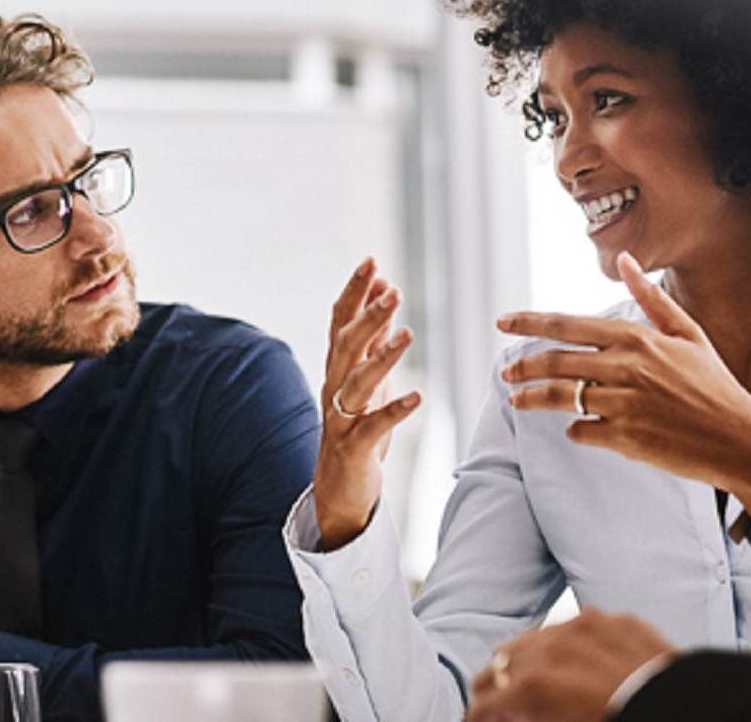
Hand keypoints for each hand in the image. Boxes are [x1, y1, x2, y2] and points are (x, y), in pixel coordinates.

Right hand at [314, 258, 419, 549]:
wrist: (338, 488)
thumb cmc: (356, 427)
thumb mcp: (367, 378)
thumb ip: (374, 337)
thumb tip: (384, 292)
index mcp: (337, 368)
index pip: (340, 322)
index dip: (354, 292)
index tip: (371, 262)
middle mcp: (333, 387)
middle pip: (345, 345)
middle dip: (368, 316)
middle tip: (392, 290)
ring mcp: (340, 418)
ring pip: (356, 382)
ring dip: (381, 356)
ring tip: (407, 334)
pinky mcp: (354, 447)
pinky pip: (373, 426)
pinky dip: (394, 411)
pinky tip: (417, 397)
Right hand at [466, 610, 673, 721]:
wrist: (697, 712)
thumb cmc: (630, 721)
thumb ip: (532, 718)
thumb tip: (514, 716)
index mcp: (536, 686)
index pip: (484, 705)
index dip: (478, 719)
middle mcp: (550, 649)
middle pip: (499, 665)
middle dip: (495, 689)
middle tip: (501, 708)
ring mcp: (581, 628)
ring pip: (533, 640)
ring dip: (528, 663)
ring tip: (537, 685)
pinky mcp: (611, 620)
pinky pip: (574, 630)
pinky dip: (569, 648)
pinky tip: (580, 667)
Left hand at [497, 251, 750, 531]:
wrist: (743, 439)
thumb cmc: (714, 385)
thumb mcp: (688, 334)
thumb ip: (650, 298)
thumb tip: (626, 258)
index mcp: (637, 338)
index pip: (567, 325)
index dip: (529, 323)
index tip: (503, 322)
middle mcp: (626, 367)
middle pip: (555, 361)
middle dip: (523, 365)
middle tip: (506, 372)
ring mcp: (623, 403)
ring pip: (560, 396)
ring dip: (532, 398)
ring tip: (517, 399)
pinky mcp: (624, 437)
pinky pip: (581, 430)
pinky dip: (575, 429)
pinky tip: (578, 428)